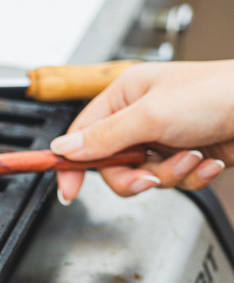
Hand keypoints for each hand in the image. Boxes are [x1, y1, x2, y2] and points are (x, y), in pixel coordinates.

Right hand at [49, 60, 233, 202]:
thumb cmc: (218, 94)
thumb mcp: (151, 116)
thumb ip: (104, 137)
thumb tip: (64, 148)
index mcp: (125, 95)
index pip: (83, 134)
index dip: (73, 162)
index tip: (68, 189)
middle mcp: (141, 116)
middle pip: (113, 164)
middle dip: (134, 175)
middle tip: (149, 176)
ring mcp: (165, 137)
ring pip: (144, 175)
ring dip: (170, 173)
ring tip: (192, 157)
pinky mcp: (186, 153)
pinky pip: (174, 179)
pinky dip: (192, 175)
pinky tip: (208, 160)